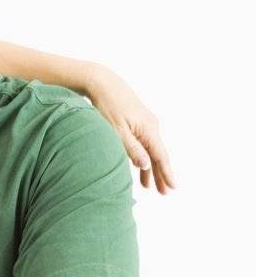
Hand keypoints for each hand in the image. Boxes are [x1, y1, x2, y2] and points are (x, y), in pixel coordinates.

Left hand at [86, 68, 176, 193]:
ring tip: (152, 187)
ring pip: (151, 150)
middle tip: (165, 193)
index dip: (167, 173)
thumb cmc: (108, 106)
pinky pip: (145, 144)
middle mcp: (151, 127)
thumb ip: (132, 149)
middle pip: (158, 155)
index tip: (173, 188)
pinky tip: (141, 169)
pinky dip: (144, 157)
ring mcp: (146, 124)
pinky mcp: (138, 123)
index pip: (160, 157)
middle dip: (161, 175)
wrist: (103, 83)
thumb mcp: (117, 131)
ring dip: (152, 168)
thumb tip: (146, 165)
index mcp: (148, 130)